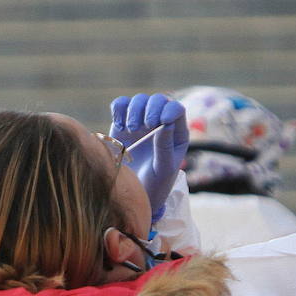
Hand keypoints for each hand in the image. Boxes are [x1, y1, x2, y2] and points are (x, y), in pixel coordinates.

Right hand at [109, 92, 189, 219]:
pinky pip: (120, 105)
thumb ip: (165, 147)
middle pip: (157, 100)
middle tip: (143, 126)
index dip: (169, 109)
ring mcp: (141, 122)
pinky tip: (119, 126)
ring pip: (139, 100)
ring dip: (134, 110)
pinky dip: (118, 109)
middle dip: (150, 108)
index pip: (176, 109)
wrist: (132, 194)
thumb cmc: (155, 185)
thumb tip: (166, 124)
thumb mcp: (163, 169)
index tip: (161, 121)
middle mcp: (160, 124)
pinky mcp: (123, 124)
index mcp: (177, 133)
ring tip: (131, 130)